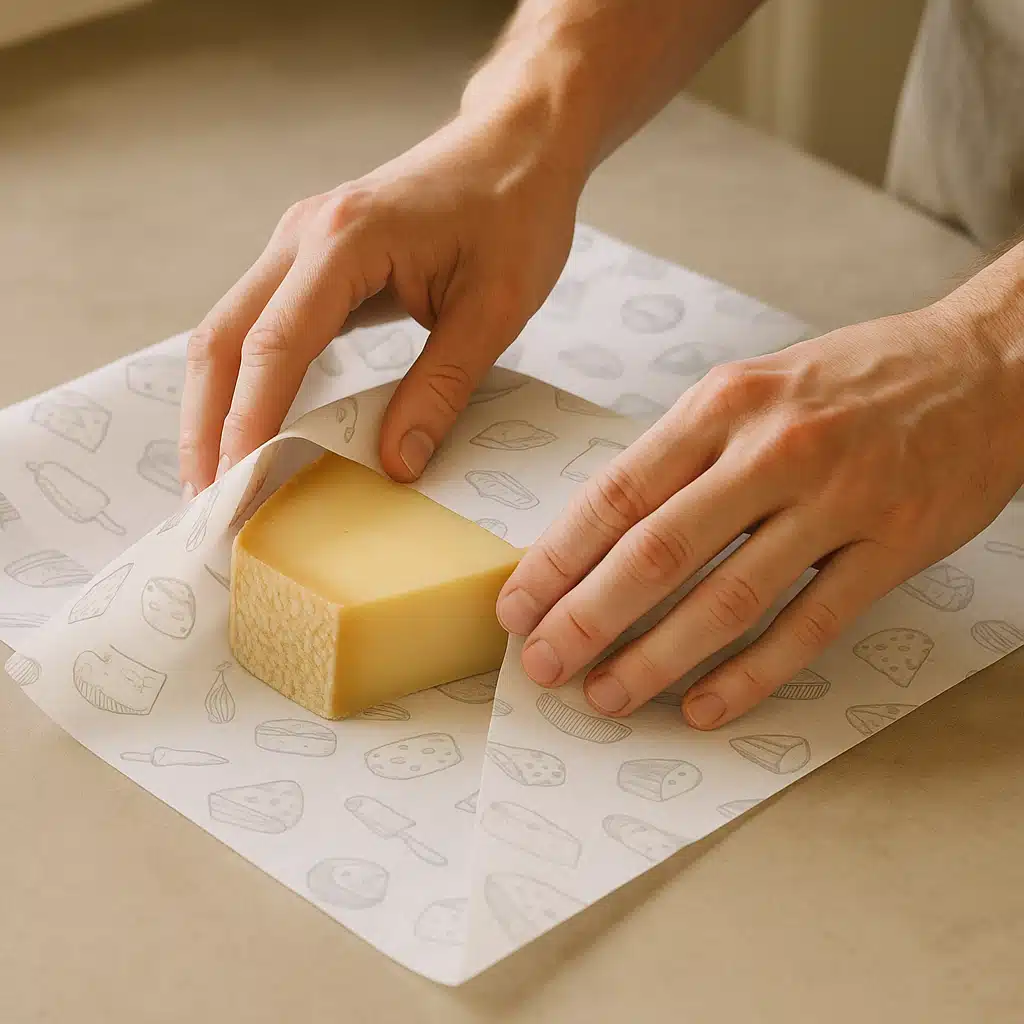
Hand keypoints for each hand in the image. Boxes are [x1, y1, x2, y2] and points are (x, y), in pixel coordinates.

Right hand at [178, 108, 583, 496]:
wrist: (516, 146)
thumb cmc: (514, 215)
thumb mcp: (495, 309)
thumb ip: (441, 387)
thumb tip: (396, 465)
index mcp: (344, 241)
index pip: (274, 346)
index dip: (249, 422)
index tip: (235, 486)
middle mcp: (303, 235)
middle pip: (223, 337)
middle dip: (206, 421)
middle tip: (204, 497)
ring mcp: (300, 242)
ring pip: (230, 329)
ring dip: (216, 402)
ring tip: (215, 474)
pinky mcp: (311, 258)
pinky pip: (261, 322)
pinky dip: (248, 377)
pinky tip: (253, 424)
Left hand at [496, 303, 1023, 728]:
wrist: (982, 365)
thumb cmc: (847, 381)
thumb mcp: (748, 389)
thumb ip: (680, 454)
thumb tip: (602, 532)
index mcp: (722, 404)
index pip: (617, 492)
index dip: (558, 557)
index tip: (518, 604)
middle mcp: (772, 450)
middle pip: (658, 551)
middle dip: (588, 618)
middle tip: (542, 664)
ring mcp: (837, 501)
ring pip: (729, 598)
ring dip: (657, 657)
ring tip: (607, 694)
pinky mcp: (892, 546)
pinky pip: (809, 625)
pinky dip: (751, 674)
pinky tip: (705, 705)